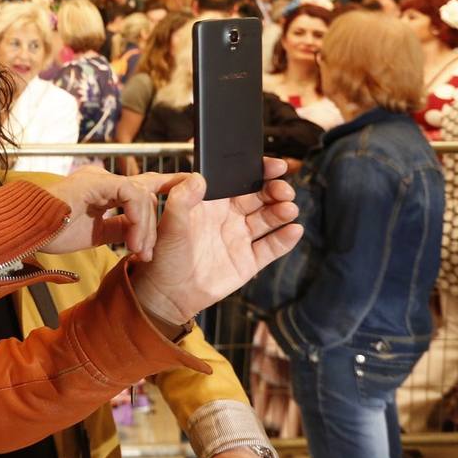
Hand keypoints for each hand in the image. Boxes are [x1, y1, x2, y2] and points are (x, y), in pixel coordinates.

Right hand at [40, 166, 181, 259]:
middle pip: (146, 189)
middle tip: (149, 250)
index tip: (186, 193)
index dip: (164, 187)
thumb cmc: (52, 230)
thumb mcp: (96, 233)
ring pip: (141, 195)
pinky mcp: (97, 182)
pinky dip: (136, 219)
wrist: (29, 229)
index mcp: (102, 189)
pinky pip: (130, 195)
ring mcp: (99, 178)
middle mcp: (103, 179)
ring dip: (146, 227)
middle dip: (157, 219)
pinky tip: (132, 240)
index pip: (140, 185)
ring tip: (139, 250)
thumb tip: (140, 233)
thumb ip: (118, 227)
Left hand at [132, 158, 301, 325]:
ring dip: (282, 211)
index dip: (258, 171)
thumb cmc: (163, 256)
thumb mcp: (169, 224)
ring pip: (268, 219)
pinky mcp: (248, 261)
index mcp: (211, 202)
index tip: (274, 165)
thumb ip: (181, 200)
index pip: (239, 180)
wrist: (168, 293)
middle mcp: (228, 217)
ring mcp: (240, 238)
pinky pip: (271, 247)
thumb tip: (198, 178)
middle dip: (275, 189)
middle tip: (284, 189)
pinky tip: (293, 230)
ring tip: (288, 208)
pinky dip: (285, 239)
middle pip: (259, 196)